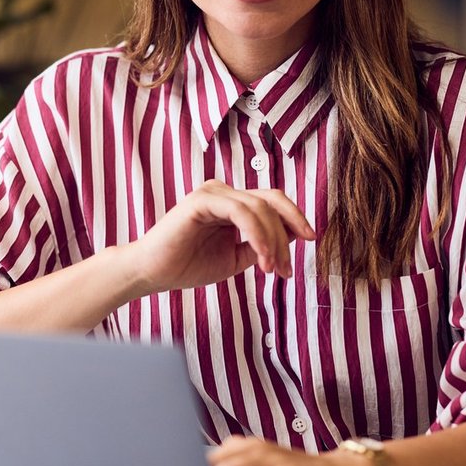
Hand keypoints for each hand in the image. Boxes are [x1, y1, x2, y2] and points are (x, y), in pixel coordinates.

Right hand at [123, 181, 313, 294]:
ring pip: (260, 207)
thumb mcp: (236, 257)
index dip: (295, 217)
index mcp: (233, 203)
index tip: (312, 239)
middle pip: (272, 201)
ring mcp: (212, 193)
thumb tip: (293, 237)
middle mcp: (224, 192)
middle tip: (287, 268)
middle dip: (288, 233)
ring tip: (271, 269)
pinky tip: (260, 255)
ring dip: (272, 241)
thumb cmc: (189, 265)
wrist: (153, 273)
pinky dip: (257, 233)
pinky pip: (240, 212)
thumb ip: (261, 245)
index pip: (273, 202)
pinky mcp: (201, 200)